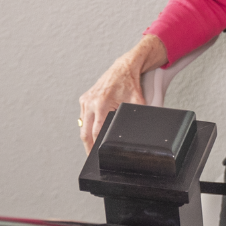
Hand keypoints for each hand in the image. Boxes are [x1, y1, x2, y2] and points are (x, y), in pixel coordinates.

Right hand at [78, 35, 166, 150]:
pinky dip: (87, 125)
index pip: (96, 132)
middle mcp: (90, 102)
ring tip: (92, 147)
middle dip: (88, 146)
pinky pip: (83, 116)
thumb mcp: (137, 103)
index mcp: (102, 103)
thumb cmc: (130, 84)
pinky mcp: (84, 98)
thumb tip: (142, 132)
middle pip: (85, 132)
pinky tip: (92, 132)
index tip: (96, 155)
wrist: (123, 68)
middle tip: (91, 157)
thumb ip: (137, 118)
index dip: (95, 146)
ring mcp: (85, 100)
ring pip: (82, 125)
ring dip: (87, 136)